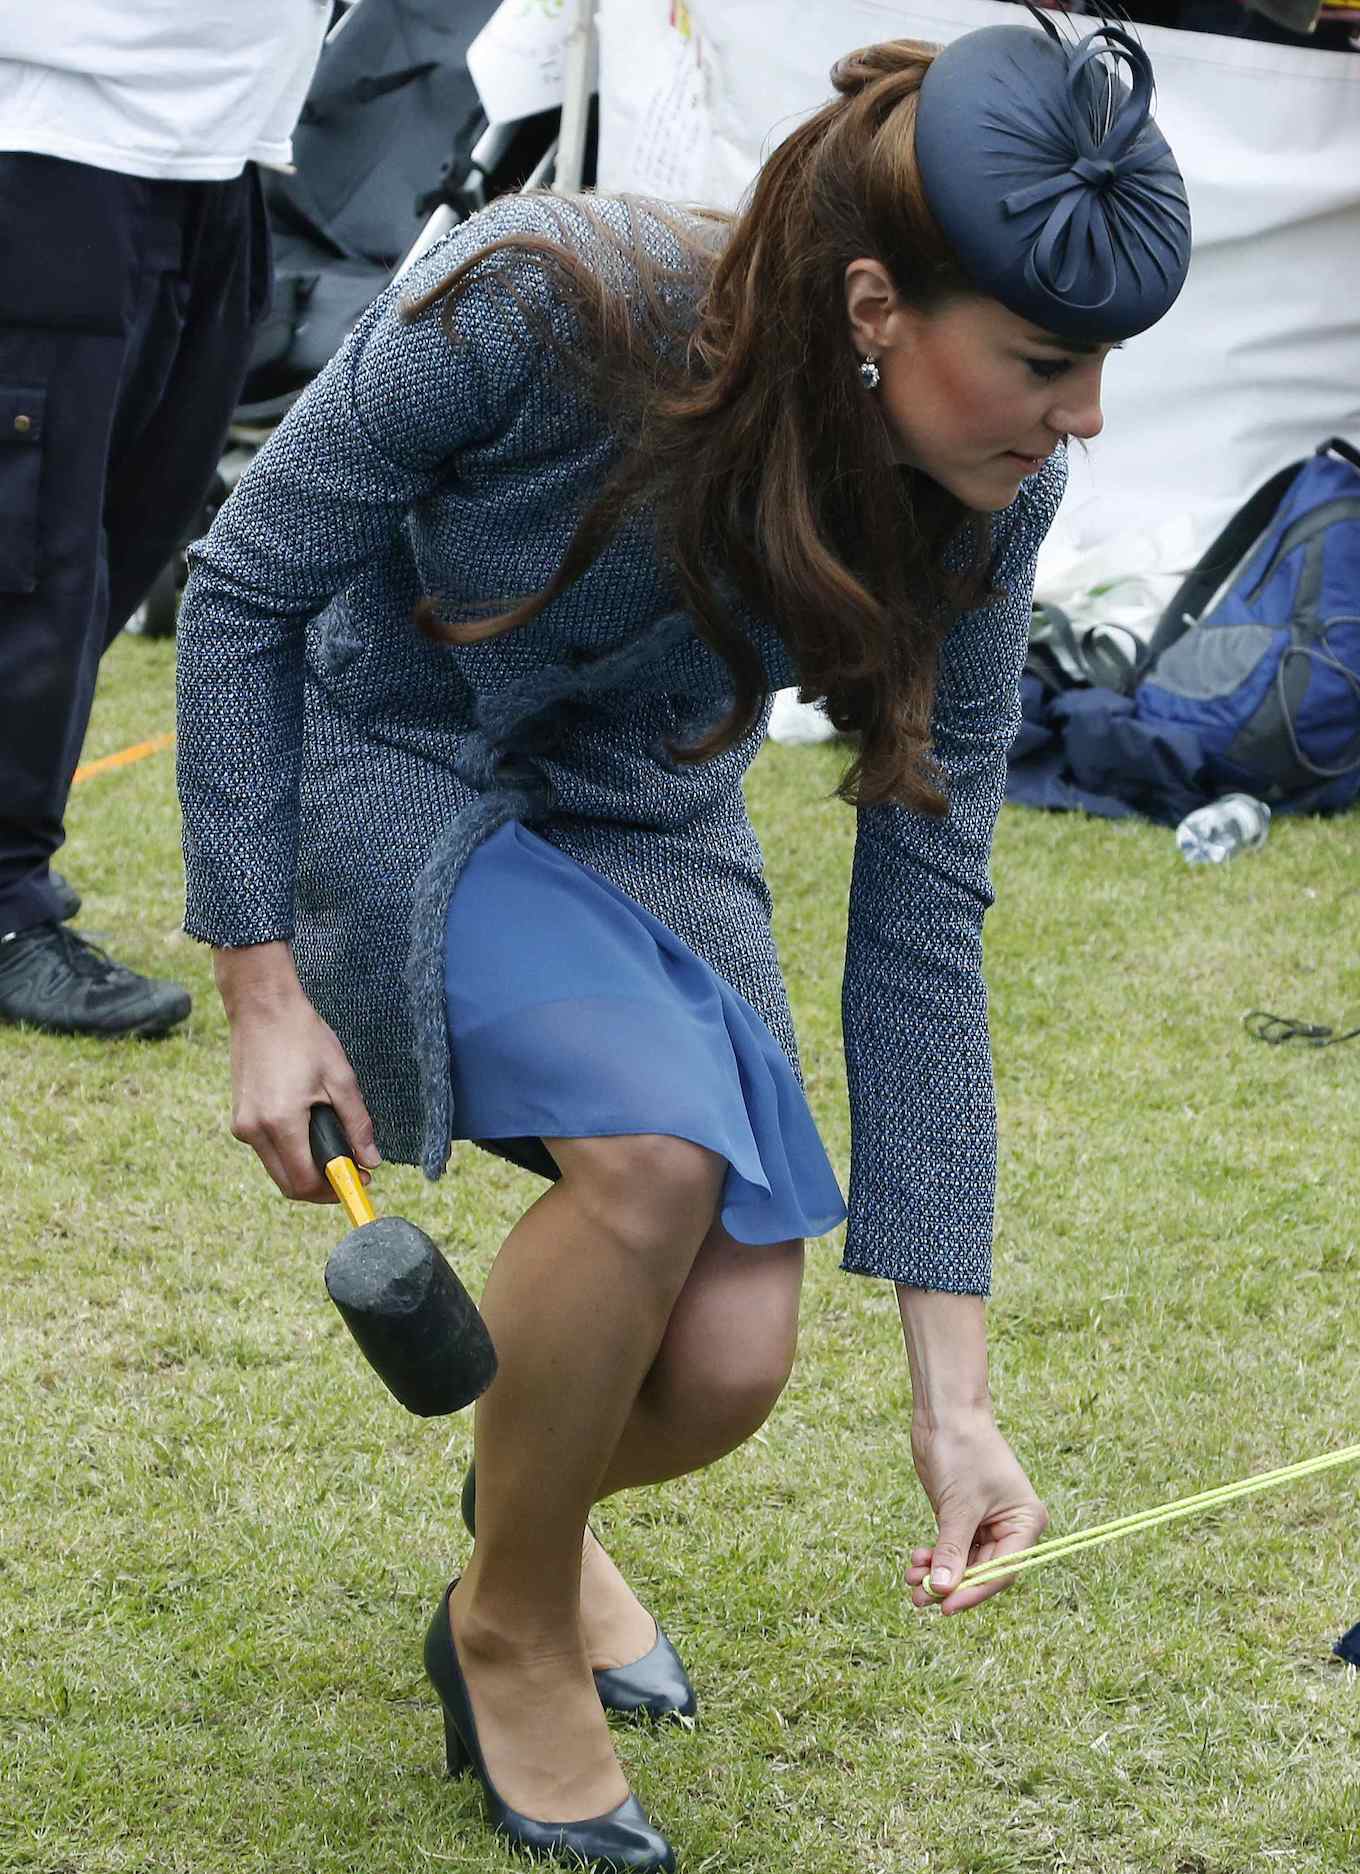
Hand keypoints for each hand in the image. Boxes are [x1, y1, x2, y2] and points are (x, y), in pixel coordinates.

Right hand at [215, 942, 379, 1201]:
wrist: (262, 1007)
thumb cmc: (304, 1037)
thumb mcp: (341, 1079)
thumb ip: (357, 1124)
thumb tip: (371, 1161)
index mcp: (280, 1123)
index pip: (304, 1183)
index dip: (333, 1191)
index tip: (358, 1181)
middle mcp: (254, 1130)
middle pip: (287, 1184)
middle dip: (320, 1187)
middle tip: (351, 1172)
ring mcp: (242, 1125)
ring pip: (276, 1169)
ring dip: (304, 1170)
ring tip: (336, 1151)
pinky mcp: (239, 1117)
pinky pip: (266, 1150)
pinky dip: (289, 1153)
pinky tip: (311, 1134)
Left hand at [905, 1407, 1047, 1615]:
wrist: (945, 1414)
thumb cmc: (963, 1452)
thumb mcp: (958, 1506)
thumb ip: (951, 1549)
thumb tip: (942, 1590)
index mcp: (1025, 1522)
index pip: (1002, 1571)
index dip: (974, 1591)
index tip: (946, 1607)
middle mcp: (1009, 1527)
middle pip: (981, 1571)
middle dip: (949, 1583)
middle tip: (918, 1599)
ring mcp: (985, 1523)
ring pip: (963, 1562)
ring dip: (937, 1574)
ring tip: (911, 1579)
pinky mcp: (962, 1517)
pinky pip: (951, 1548)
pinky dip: (934, 1557)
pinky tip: (916, 1561)